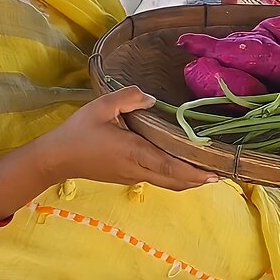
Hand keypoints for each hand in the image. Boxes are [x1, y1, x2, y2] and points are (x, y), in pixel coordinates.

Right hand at [37, 86, 217, 191]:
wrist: (56, 158)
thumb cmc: (79, 131)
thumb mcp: (101, 106)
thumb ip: (129, 97)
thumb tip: (152, 98)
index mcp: (134, 152)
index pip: (170, 166)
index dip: (194, 170)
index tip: (215, 172)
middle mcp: (138, 169)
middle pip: (175, 180)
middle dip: (199, 178)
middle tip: (223, 170)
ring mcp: (133, 176)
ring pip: (168, 182)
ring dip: (189, 179)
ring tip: (209, 169)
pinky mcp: (128, 177)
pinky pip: (159, 178)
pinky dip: (176, 176)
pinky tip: (183, 166)